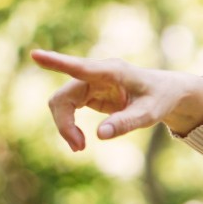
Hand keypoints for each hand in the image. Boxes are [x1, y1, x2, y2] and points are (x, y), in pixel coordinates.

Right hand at [31, 49, 202, 148]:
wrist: (167, 93)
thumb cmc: (160, 98)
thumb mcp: (149, 114)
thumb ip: (126, 122)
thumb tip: (100, 135)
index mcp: (112, 71)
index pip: (80, 67)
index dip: (57, 63)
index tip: (36, 55)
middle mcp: (96, 74)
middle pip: (63, 97)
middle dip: (64, 123)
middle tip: (79, 148)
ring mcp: (90, 82)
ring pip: (61, 103)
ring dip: (65, 126)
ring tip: (80, 147)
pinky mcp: (89, 93)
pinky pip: (67, 108)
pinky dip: (69, 125)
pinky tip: (80, 141)